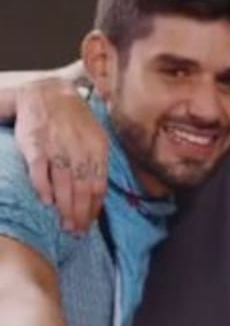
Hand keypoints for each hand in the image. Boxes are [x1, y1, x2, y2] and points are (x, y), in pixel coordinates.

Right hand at [14, 79, 106, 231]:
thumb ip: (97, 162)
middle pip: (83, 189)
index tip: (90, 224)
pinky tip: (47, 203)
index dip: (94, 207)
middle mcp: (79, 150)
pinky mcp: (35, 145)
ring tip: (65, 226)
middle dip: (81, 214)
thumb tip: (98, 192)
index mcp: (97, 148)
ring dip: (66, 208)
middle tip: (77, 232)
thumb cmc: (73, 119)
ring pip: (64, 185)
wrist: (46, 93)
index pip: (99, 185)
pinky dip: (44, 188)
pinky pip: (40, 171)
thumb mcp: (94, 136)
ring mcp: (57, 148)